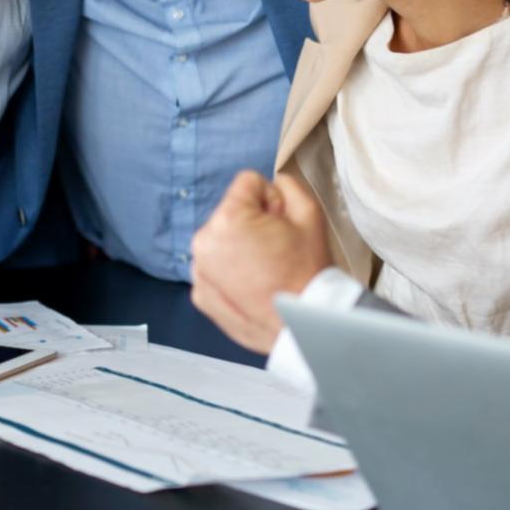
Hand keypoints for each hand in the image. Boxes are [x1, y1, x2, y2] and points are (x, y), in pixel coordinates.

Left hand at [190, 170, 331, 352]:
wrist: (305, 325)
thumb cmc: (307, 271)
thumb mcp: (310, 213)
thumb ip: (287, 185)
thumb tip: (273, 183)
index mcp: (227, 218)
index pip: (248, 183)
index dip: (272, 201)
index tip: (282, 225)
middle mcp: (203, 242)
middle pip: (232, 212)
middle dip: (252, 224)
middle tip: (276, 250)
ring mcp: (199, 271)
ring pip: (222, 240)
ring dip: (240, 248)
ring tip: (266, 271)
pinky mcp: (200, 295)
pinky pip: (215, 268)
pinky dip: (230, 274)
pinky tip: (253, 287)